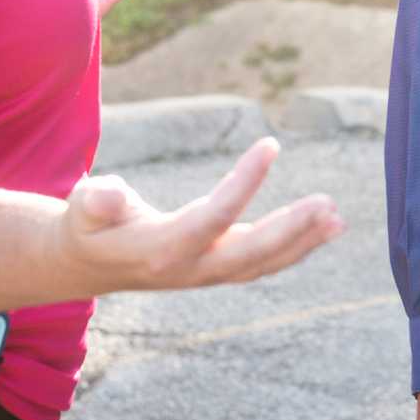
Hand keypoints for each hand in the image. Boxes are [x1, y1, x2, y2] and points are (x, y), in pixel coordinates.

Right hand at [57, 137, 343, 293]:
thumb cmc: (86, 224)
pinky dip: (294, 248)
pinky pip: (262, 263)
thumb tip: (106, 193)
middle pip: (248, 255)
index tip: (271, 144)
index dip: (243, 183)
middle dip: (290, 231)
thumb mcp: (81, 208)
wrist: (84, 263)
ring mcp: (205, 274)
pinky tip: (323, 229)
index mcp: (159, 250)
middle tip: (328, 204)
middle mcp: (188, 269)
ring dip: (302, 242)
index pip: (212, 217)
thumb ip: (96, 200)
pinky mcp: (216, 269)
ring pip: (262, 264)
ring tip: (337, 218)